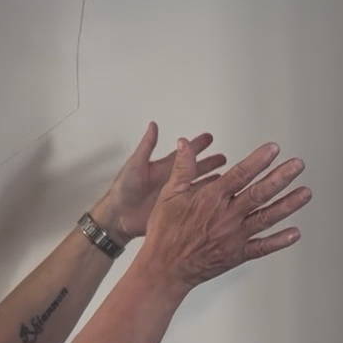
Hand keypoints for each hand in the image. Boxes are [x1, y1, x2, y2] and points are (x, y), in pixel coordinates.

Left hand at [89, 123, 223, 241]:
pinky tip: (214, 197)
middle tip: (223, 157)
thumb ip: (147, 145)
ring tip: (224, 176)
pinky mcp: (174, 210)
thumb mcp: (136, 164)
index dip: (197, 145)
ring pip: (197, 186)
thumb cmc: (123, 191)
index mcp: (163, 168)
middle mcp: (171, 181)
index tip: (209, 137)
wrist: (118, 217)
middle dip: (210, 162)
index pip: (185, 154)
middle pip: (195, 169)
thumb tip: (153, 125)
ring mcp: (174, 196)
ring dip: (211, 180)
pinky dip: (205, 200)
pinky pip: (194, 204)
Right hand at [137, 137, 308, 288]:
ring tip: (305, 192)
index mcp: (211, 198)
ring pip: (266, 218)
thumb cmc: (165, 231)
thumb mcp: (169, 194)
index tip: (273, 149)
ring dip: (288, 205)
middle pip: (259, 193)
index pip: (240, 175)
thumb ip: (182, 168)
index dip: (258, 160)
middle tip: (297, 165)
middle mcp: (226, 216)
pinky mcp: (237, 254)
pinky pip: (262, 247)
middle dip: (281, 178)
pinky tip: (295, 233)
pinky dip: (279, 241)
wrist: (164, 268)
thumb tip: (185, 143)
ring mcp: (234, 236)